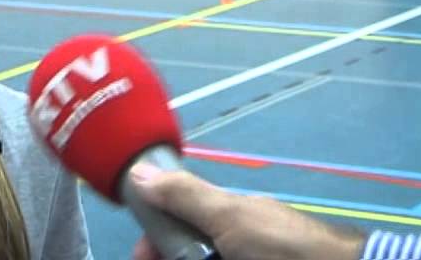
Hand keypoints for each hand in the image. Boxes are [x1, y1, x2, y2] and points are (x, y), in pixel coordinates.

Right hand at [129, 163, 364, 259]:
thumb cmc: (281, 247)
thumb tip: (139, 169)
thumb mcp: (229, 217)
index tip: (140, 254)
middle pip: (193, 246)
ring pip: (209, 255)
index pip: (182, 221)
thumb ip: (186, 197)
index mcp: (232, 217)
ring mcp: (249, 255)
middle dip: (168, 253)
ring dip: (183, 258)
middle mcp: (239, 240)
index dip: (156, 236)